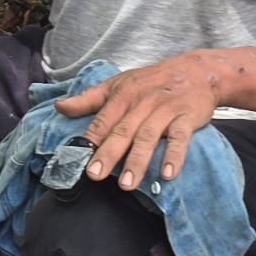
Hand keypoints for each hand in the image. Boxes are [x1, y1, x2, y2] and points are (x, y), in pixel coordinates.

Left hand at [52, 52, 220, 188]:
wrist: (196, 70)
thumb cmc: (151, 80)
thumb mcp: (118, 83)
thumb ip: (88, 99)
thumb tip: (59, 107)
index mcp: (122, 95)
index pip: (103, 119)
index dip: (90, 139)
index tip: (77, 159)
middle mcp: (142, 102)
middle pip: (123, 130)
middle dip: (109, 153)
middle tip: (96, 176)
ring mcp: (165, 110)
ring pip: (148, 136)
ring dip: (138, 160)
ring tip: (128, 184)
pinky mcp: (186, 117)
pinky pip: (180, 138)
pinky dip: (174, 156)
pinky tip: (167, 174)